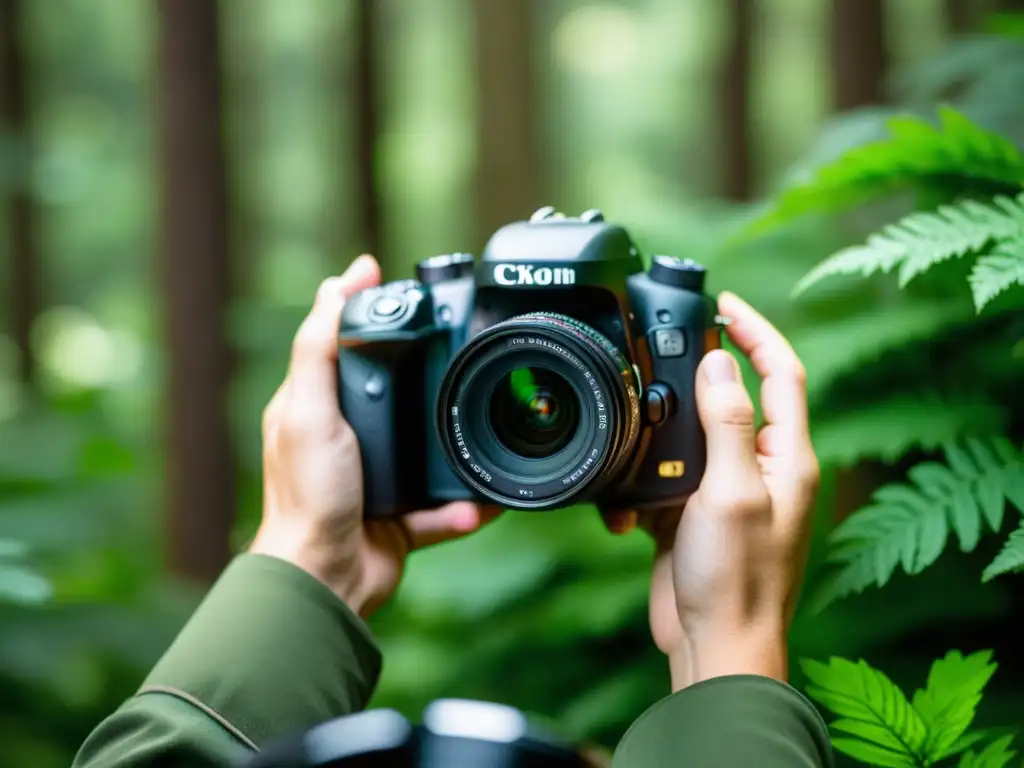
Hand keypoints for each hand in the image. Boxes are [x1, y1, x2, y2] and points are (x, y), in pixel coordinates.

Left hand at [250, 255, 501, 618]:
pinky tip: (479, 503)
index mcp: (316, 407)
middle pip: (396, 391)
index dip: (372, 313)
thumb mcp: (309, 409)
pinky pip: (442, 504)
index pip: (343, 345)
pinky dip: (462, 506)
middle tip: (465, 353)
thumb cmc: (309, 496)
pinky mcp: (401, 515)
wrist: (326, 578)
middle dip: (431, 376)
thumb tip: (340, 281)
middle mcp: (346, 438)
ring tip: (486, 427)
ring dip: (455, 444)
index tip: (410, 287)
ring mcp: (376, 477)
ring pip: (427, 447)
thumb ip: (320, 348)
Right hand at [604, 292, 818, 690]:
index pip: (781, 373)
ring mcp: (726, 492)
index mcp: (786, 457)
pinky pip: (667, 476)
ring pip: (692, 435)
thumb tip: (719, 361)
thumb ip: (727, 422)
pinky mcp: (694, 515)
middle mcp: (761, 468)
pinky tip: (628, 503)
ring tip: (635, 430)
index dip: (756, 331)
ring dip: (661, 432)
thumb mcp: (731, 491)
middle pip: (733, 396)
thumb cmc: (736, 579)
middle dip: (698, 372)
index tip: (724, 303)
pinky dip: (643, 480)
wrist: (712, 645)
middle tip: (664, 348)